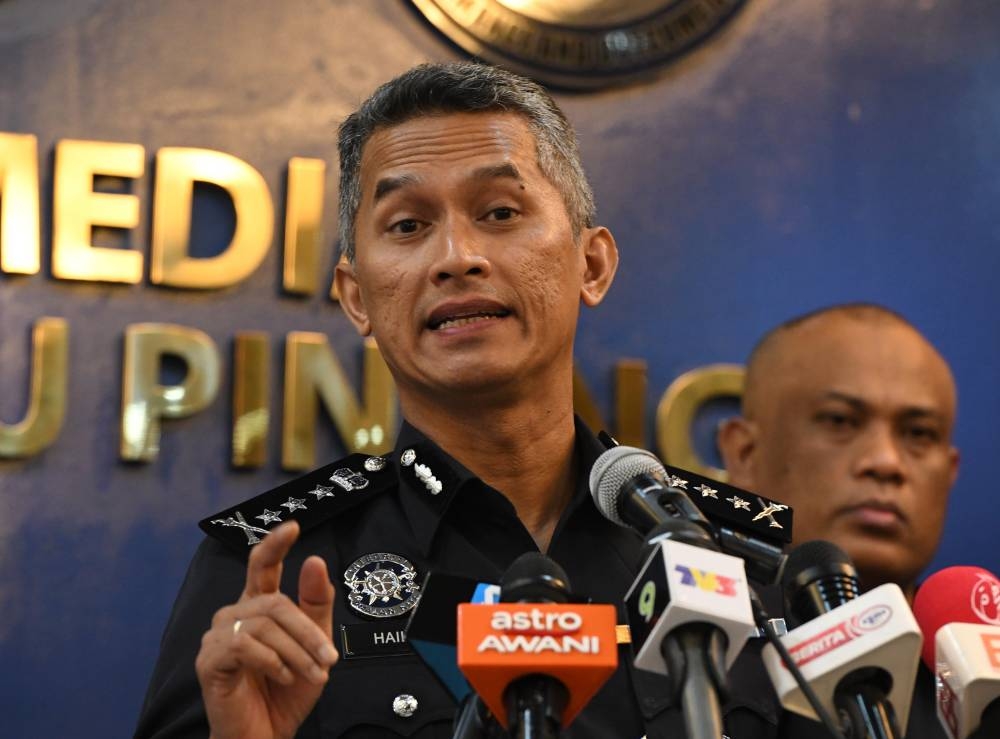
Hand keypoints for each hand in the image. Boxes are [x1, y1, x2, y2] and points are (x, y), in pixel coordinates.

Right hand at [196, 521, 337, 738]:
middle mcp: (235, 614)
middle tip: (329, 660)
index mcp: (259, 606)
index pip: (262, 565)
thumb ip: (316, 604)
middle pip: (275, 602)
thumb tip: (314, 560)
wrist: (266, 735)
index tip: (293, 527)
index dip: (274, 544)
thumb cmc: (287, 691)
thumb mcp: (315, 645)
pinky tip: (282, 676)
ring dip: (297, 652)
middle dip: (308, 632)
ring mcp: (218, 636)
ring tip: (312, 675)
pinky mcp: (209, 660)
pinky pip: (244, 645)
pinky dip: (272, 661)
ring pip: (264, 624)